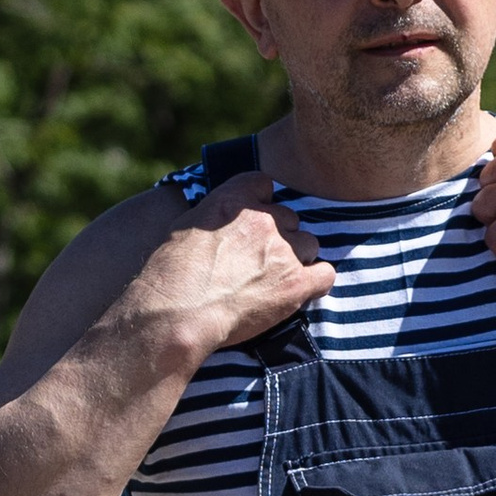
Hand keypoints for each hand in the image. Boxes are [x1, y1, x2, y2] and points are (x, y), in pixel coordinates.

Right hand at [124, 174, 329, 375]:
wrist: (178, 311)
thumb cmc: (170, 277)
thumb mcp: (185, 228)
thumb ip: (213, 217)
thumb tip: (220, 224)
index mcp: (234, 200)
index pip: (264, 184)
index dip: (261, 205)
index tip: (252, 225)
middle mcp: (263, 219)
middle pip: (290, 218)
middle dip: (279, 238)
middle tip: (258, 264)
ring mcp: (283, 250)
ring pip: (309, 244)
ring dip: (297, 260)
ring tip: (273, 282)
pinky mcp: (295, 282)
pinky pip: (325, 274)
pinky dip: (315, 283)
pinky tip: (297, 293)